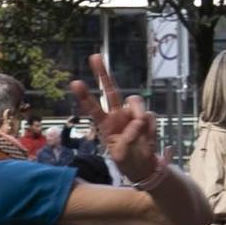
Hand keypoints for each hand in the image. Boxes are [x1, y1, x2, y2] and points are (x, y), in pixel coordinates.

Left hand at [69, 54, 156, 180]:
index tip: (75, 83)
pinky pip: (150, 116)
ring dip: (137, 113)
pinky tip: (147, 141)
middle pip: (110, 91)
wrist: (144, 167)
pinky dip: (149, 128)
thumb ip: (126, 141)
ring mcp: (133, 115)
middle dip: (103, 73)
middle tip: (94, 57)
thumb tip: (137, 124)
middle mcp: (118, 115)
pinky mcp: (147, 119)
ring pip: (135, 101)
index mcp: (105, 124)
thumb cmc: (127, 161)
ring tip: (139, 131)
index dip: (85, 96)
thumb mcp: (120, 157)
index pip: (93, 108)